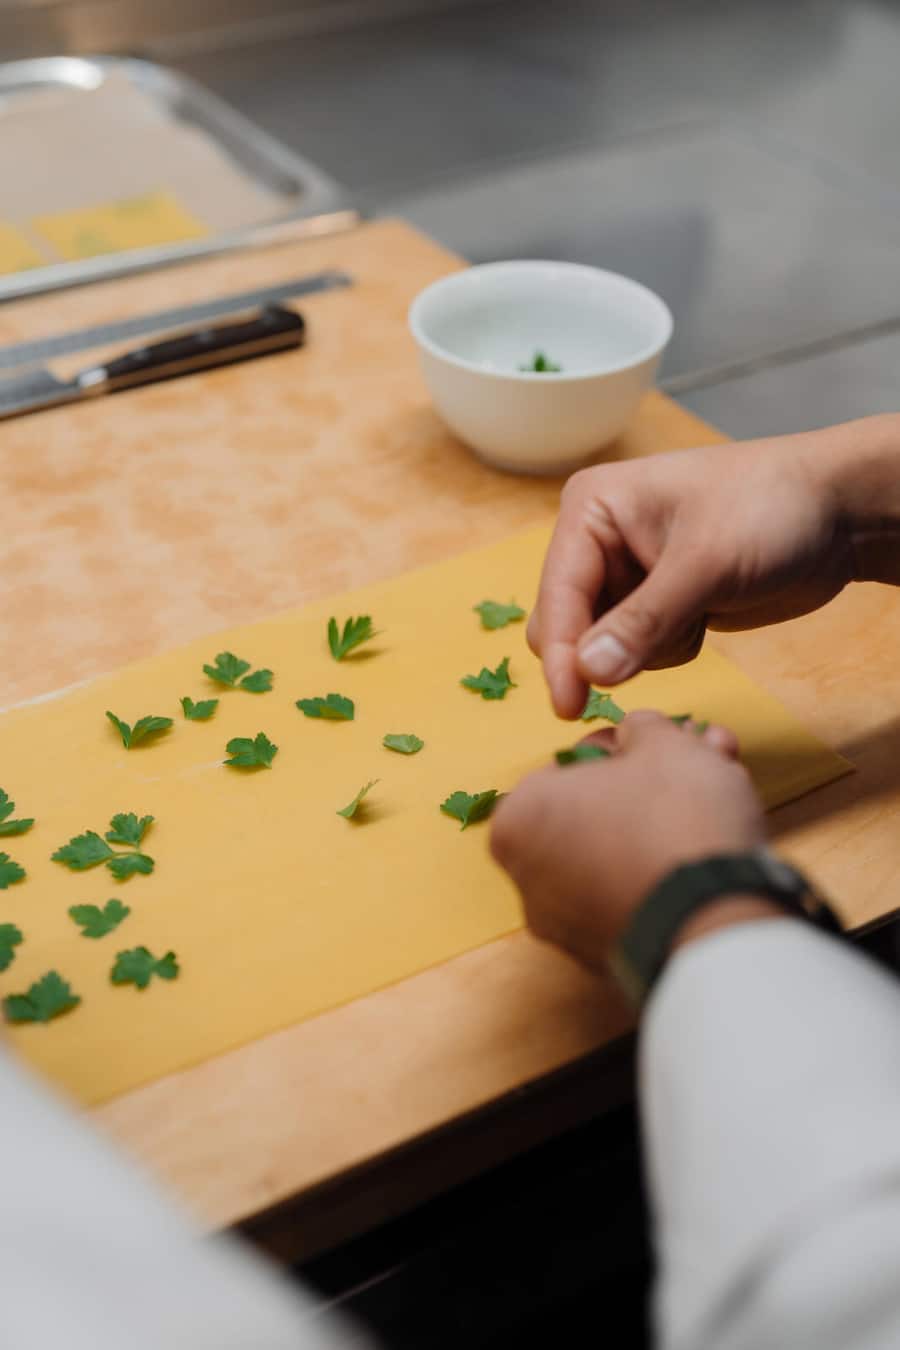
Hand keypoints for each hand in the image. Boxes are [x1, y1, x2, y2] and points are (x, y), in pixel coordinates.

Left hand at [490, 712, 765, 974]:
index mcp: (518, 819)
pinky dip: (665, 874)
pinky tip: (712, 852)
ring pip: (620, 854)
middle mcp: (527, 878)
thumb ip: (641, 729)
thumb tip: (636, 735)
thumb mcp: (661, 742)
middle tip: (702, 764)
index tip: (664, 744)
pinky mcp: (605, 957)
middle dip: (654, 784)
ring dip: (667, 822)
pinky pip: (634, 898)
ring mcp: (565, 925)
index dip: (626, 748)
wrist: (713, 920)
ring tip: (722, 799)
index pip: (570, 765)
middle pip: (598, 812)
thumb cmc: (673, 817)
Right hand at [529, 424, 862, 717]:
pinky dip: (671, 648)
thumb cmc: (771, 509)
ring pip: (602, 647)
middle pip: (566, 625)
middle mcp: (598, 542)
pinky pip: (638, 652)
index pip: (557, 594)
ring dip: (649, 649)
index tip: (569, 705)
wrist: (838, 513)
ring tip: (699, 611)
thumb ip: (644, 621)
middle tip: (663, 645)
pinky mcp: (656, 604)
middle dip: (610, 649)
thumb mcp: (705, 563)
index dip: (561, 652)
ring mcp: (627, 575)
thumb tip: (588, 672)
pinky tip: (707, 616)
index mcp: (592, 509)